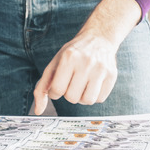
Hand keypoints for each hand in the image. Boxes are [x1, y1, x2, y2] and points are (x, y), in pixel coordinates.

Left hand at [34, 0, 141, 114]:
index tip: (58, 86)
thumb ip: (42, 88)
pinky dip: (93, 96)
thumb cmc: (71, 55)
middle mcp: (86, 62)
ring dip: (81, 97)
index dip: (55, 92)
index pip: (57, 89)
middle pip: (72, 97)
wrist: (98, 39)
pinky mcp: (112, 75)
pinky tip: (92, 84)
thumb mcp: (53, 65)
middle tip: (71, 83)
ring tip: (81, 86)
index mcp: (68, 58)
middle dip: (68, 94)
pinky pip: (100, 99)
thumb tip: (38, 111)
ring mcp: (101, 69)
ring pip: (87, 101)